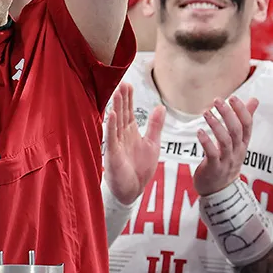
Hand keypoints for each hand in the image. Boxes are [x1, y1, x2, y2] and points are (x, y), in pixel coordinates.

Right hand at [104, 83, 165, 204]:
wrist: (133, 190)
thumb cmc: (140, 168)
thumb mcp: (152, 143)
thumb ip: (155, 125)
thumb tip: (160, 107)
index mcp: (131, 132)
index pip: (129, 112)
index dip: (129, 98)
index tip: (128, 84)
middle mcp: (121, 135)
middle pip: (122, 113)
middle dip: (122, 99)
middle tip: (121, 82)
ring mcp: (116, 144)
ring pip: (116, 122)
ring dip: (117, 107)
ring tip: (117, 93)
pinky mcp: (113, 154)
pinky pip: (111, 138)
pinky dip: (111, 126)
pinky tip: (112, 114)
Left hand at [191, 97, 258, 195]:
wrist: (220, 191)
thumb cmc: (227, 161)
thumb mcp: (239, 142)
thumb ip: (245, 120)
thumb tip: (255, 100)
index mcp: (243, 144)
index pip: (247, 125)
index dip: (242, 111)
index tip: (233, 98)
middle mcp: (237, 151)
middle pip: (236, 131)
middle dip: (228, 114)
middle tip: (218, 100)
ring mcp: (227, 161)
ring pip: (225, 141)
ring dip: (216, 125)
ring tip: (206, 112)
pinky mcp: (214, 168)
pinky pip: (213, 154)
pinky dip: (206, 142)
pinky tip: (199, 132)